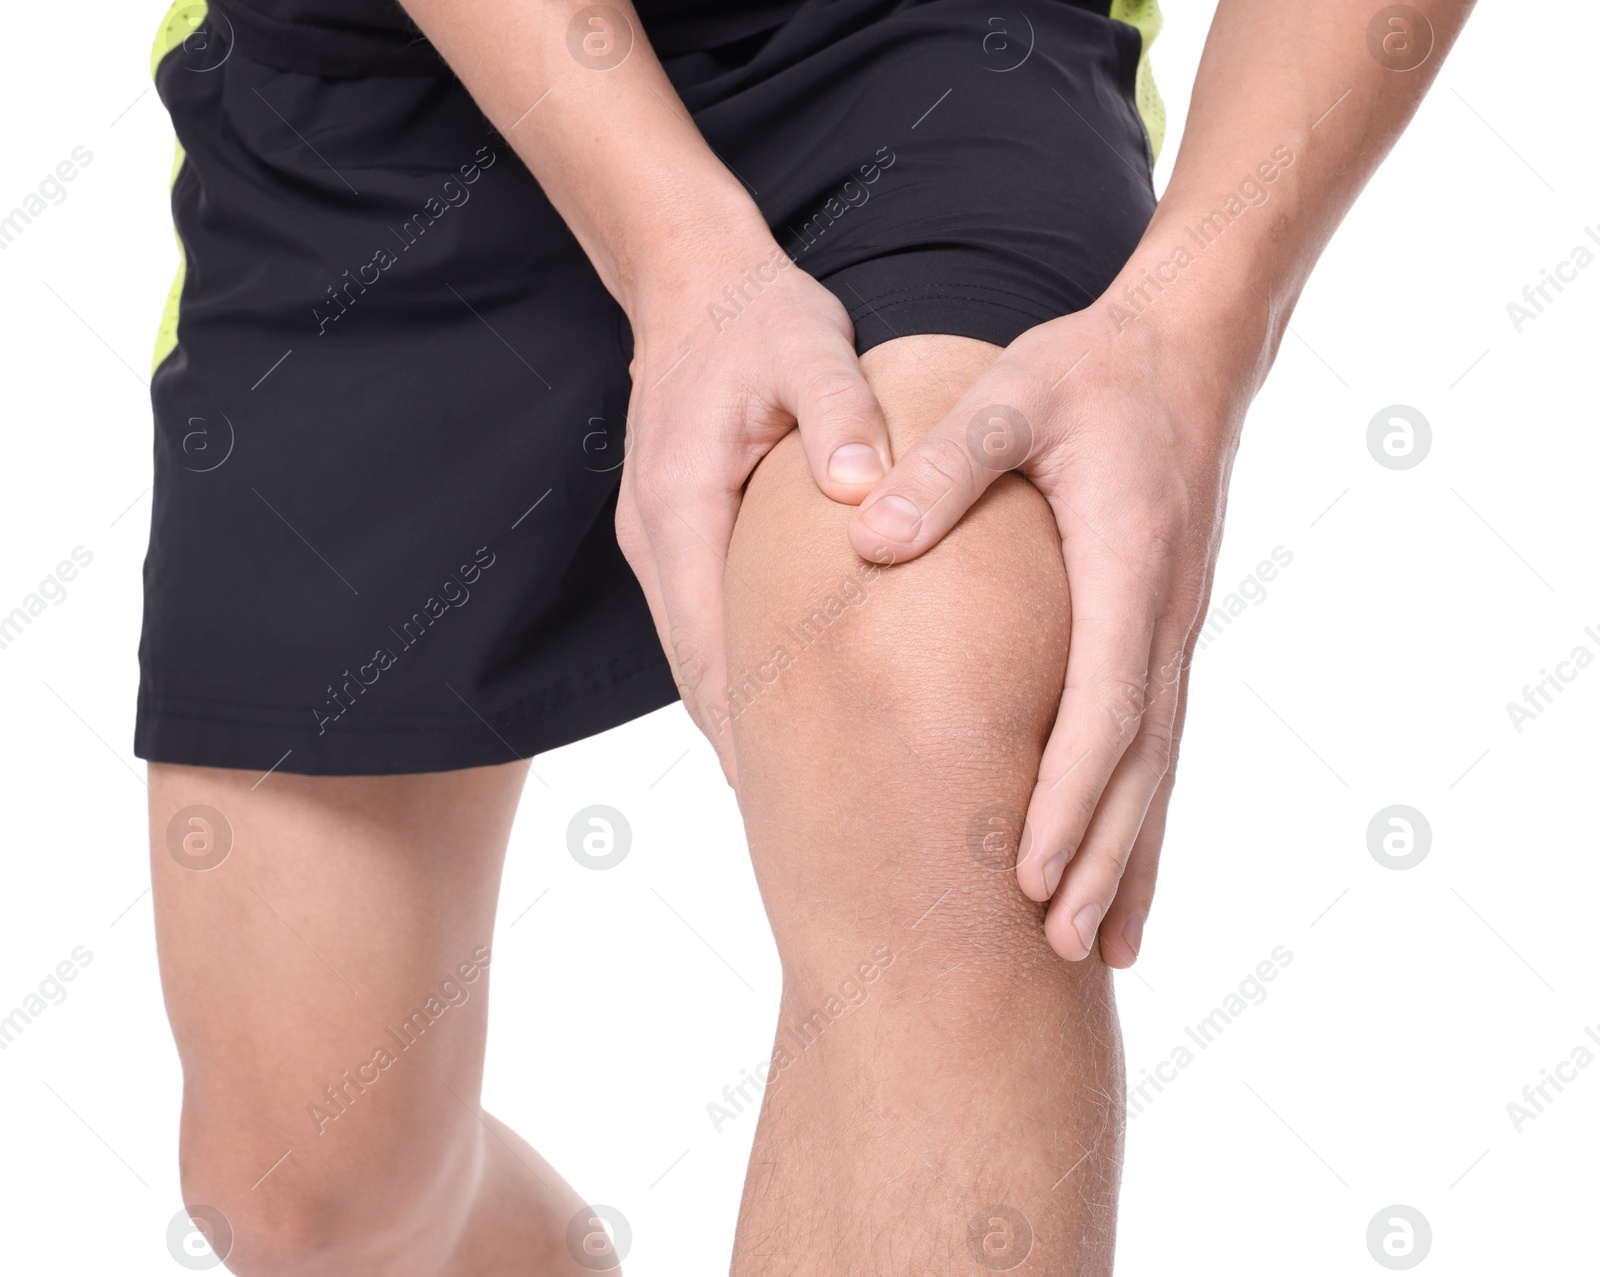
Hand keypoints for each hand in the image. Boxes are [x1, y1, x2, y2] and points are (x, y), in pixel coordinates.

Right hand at [614, 238, 891, 782]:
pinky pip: (711, 625)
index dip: (743, 731)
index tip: (787, 802)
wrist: (692, 281)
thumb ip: (840, 417)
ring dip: (743, 720)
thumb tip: (862, 494)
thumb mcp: (807, 348)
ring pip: (701, 658)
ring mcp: (662, 545)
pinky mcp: (681, 538)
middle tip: (813, 824)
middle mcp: (658, 543)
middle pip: (697, 675)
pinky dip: (744, 673)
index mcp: (679, 513)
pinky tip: (797, 706)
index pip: (706, 650)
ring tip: (811, 788)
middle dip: (747, 750)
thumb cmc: (755, 318)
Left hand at [844, 302, 1246, 965]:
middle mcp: (1161, 613)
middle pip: (1139, 761)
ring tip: (1102, 949)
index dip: (1070, 793)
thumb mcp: (1010, 398)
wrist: (1185, 352)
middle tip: (1061, 947)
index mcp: (1125, 564)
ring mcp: (1171, 630)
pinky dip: (1141, 815)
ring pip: (1157, 767)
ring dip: (1132, 857)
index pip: (1103, 701)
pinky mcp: (1162, 633)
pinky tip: (1126, 875)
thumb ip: (942, 465)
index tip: (1035, 870)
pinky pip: (1155, 742)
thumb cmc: (1089, 375)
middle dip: (1104, 857)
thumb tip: (864, 536)